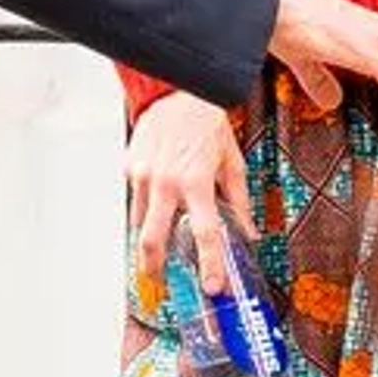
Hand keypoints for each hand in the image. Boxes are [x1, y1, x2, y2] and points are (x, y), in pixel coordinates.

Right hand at [127, 92, 251, 292]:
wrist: (177, 90)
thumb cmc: (205, 121)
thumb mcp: (231, 160)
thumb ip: (238, 199)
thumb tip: (247, 229)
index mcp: (196, 183)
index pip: (205, 235)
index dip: (210, 265)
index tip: (212, 286)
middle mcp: (166, 183)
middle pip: (153, 240)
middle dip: (155, 266)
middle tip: (161, 279)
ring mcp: (143, 176)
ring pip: (139, 222)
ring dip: (147, 237)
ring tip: (155, 245)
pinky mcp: (130, 167)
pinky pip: (135, 198)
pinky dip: (144, 206)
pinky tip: (154, 202)